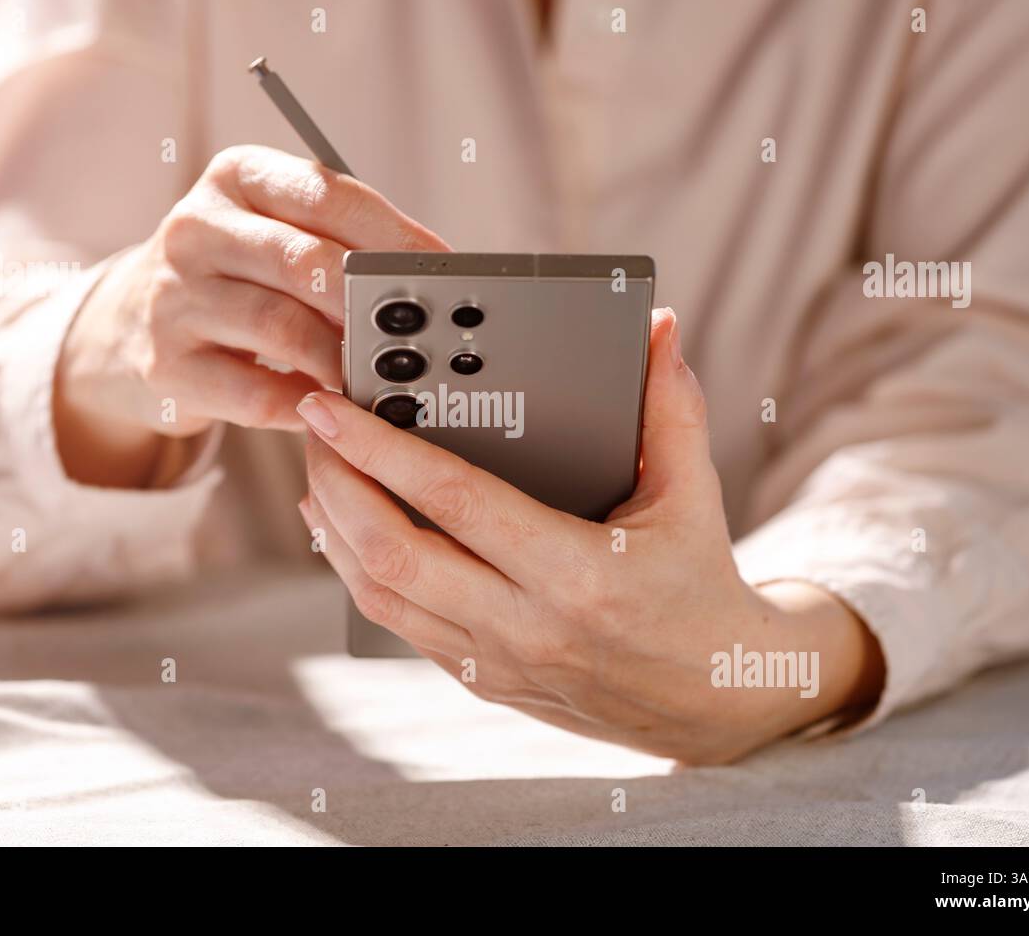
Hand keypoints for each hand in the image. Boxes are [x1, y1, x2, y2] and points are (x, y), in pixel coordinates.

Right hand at [54, 145, 448, 486]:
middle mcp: (198, 228)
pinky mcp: (167, 363)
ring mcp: (175, 297)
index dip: (394, 234)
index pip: (327, 194)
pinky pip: (255, 393)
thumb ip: (338, 242)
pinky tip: (330, 409)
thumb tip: (430, 277)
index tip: (442, 266)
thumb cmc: (235, 273)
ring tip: (380, 375)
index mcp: (238, 178)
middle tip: (416, 331)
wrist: (131, 322)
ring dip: (342, 359)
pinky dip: (304, 405)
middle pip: (305, 262)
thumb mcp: (273, 230)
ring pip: (283, 328)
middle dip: (369, 301)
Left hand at [297, 309, 883, 762]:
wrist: (714, 700)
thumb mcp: (695, 496)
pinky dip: (359, 573)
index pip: (453, 501)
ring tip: (320, 472)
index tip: (331, 406)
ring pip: (380, 596)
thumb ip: (671, 408)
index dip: (381, 448)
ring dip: (334, 530)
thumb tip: (660, 329)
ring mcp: (497, 661)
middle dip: (337, 483)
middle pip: (392, 552)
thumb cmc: (700, 587)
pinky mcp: (482, 680)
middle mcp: (526, 626)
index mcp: (577, 574)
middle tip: (313, 430)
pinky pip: (398, 625)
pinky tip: (346, 531)